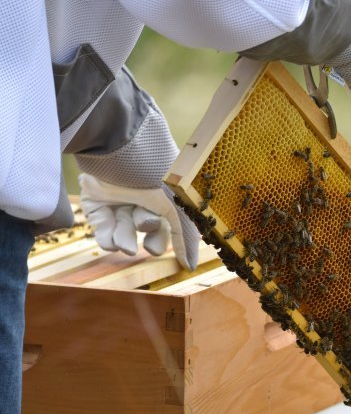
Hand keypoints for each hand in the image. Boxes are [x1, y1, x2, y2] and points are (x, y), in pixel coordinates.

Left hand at [79, 174, 199, 269]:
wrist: (116, 146)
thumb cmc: (155, 174)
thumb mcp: (176, 205)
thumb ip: (185, 236)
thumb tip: (191, 267)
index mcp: (168, 192)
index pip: (175, 222)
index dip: (176, 240)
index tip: (178, 259)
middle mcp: (145, 194)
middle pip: (149, 228)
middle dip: (151, 240)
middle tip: (150, 247)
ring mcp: (119, 197)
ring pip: (124, 230)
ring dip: (125, 239)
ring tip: (124, 245)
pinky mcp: (95, 200)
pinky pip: (102, 226)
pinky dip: (106, 237)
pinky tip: (111, 242)